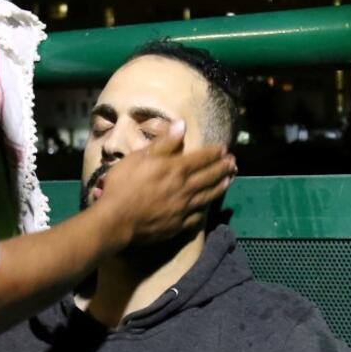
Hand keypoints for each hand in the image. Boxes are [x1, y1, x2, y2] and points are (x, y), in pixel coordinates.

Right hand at [95, 120, 235, 245]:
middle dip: (222, 168)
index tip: (224, 149)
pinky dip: (204, 211)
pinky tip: (206, 209)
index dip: (213, 152)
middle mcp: (185, 188)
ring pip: (207, 196)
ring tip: (229, 181)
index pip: (201, 158)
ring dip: (220, 187)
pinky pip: (196, 217)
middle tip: (233, 163)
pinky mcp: (178, 226)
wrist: (116, 219)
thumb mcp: (139, 157)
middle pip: (209, 176)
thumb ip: (163, 143)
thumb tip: (181, 126)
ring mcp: (183, 209)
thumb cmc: (123, 184)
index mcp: (175, 169)